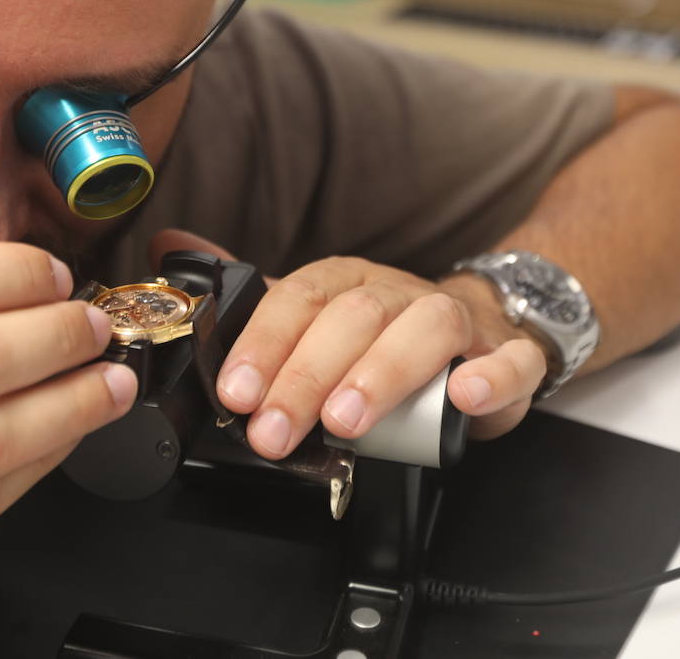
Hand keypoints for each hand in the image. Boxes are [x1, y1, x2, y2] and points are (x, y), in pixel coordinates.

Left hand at [148, 231, 546, 461]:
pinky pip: (510, 359)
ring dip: (382, 373)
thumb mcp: (311, 316)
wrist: (476, 330)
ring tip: (346, 423)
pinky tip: (464, 397)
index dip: (265, 343)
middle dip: (307, 376)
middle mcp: (398, 294)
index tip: (235, 394)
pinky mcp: (505, 354)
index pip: (299, 298)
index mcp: (347, 282)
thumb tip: (170, 246)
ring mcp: (456, 321)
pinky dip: (492, 376)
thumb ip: (248, 296)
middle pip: (354, 318)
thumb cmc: (381, 334)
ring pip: (425, 328)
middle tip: (274, 432)